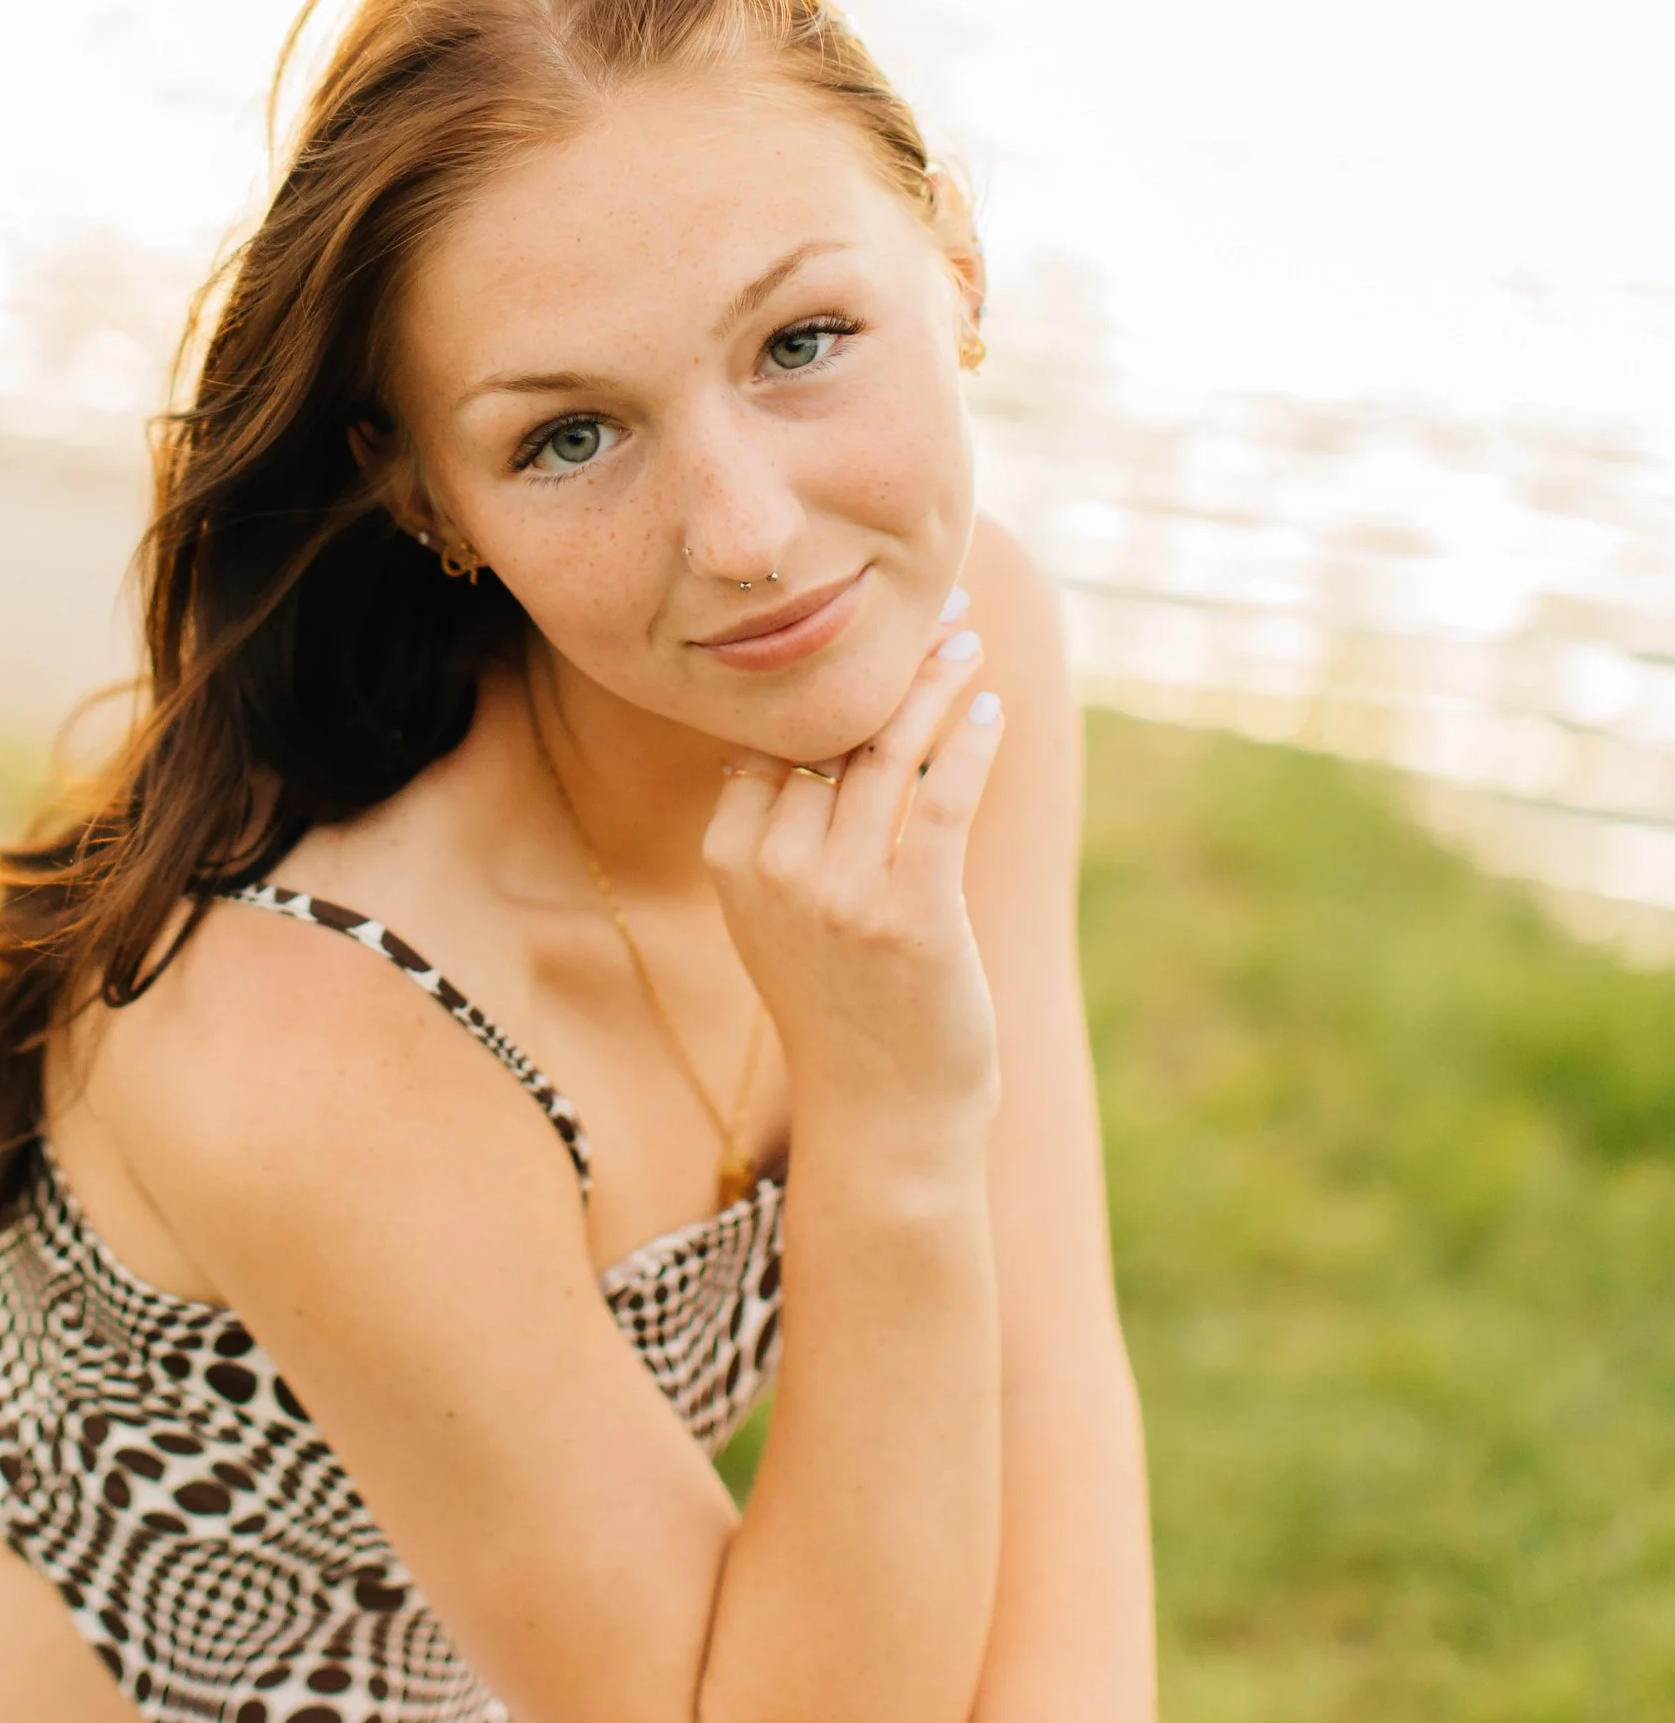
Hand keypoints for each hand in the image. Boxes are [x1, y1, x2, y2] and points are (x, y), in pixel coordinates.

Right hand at [699, 620, 1001, 1157]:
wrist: (884, 1116)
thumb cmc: (845, 1003)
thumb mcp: (781, 911)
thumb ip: (784, 828)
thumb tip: (816, 729)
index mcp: (732, 858)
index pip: (774, 733)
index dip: (824, 675)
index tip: (867, 624)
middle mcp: (773, 869)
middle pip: (831, 729)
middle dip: (887, 659)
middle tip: (936, 605)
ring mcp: (838, 895)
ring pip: (886, 752)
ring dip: (935, 683)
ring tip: (969, 641)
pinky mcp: (911, 916)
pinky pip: (942, 801)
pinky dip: (971, 744)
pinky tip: (991, 710)